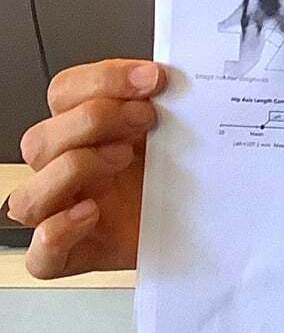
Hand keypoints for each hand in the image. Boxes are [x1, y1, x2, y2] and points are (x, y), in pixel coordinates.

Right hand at [10, 59, 165, 279]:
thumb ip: (169, 103)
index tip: (153, 78)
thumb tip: (177, 75)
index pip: (64, 94)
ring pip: (26, 196)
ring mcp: (64, 214)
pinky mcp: (76, 256)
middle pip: (39, 140)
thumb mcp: (179, 133)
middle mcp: (66, 170)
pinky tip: (91, 213)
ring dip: (72, 168)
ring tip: (122, 159)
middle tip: (146, 117)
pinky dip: (59, 232)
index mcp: (86, 132)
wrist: (206, 227)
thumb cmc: (184, 178)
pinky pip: (41, 254)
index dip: (103, 79)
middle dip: (94, 119)